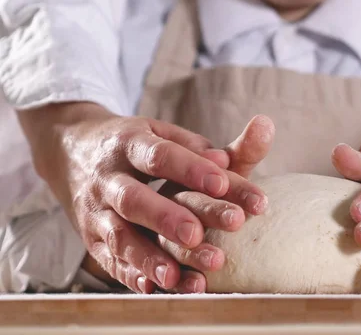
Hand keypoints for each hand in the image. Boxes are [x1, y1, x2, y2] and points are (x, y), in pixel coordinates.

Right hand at [17, 102, 271, 292]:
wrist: (72, 150)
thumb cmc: (136, 144)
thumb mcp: (162, 133)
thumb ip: (199, 146)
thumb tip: (227, 159)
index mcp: (130, 143)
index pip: (161, 155)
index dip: (191, 169)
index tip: (222, 183)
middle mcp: (108, 177)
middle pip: (134, 199)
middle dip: (165, 217)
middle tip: (197, 234)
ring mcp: (95, 210)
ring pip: (118, 236)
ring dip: (147, 258)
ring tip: (178, 275)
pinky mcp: (90, 237)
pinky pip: (108, 259)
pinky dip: (131, 275)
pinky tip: (156, 288)